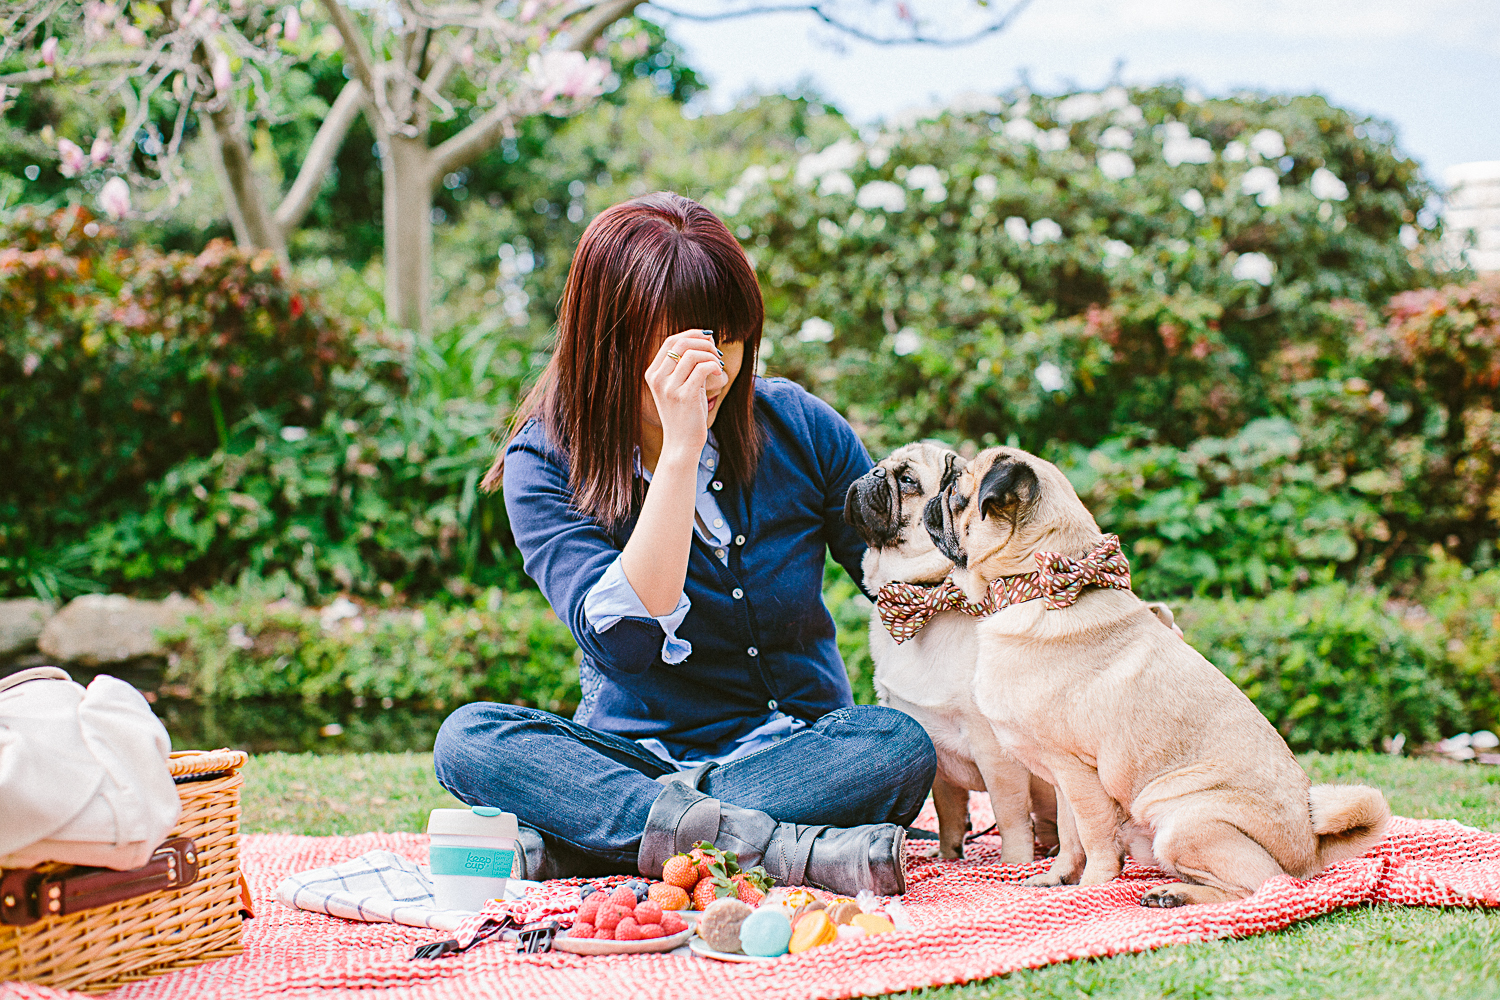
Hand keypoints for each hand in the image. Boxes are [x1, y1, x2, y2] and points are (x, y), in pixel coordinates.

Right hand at [643, 329, 726, 458]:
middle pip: (681, 343)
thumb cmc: (685, 413)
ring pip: (692, 354)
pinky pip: (702, 368)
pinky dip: (714, 366)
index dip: (692, 334)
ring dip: (711, 355)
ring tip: (718, 366)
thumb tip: (707, 337)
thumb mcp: (681, 384)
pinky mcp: (684, 396)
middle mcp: (657, 379)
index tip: (708, 338)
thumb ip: (688, 363)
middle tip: (717, 353)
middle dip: (703, 343)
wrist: (681, 443)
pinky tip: (718, 374)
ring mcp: (668, 388)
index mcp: (653, 373)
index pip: (671, 341)